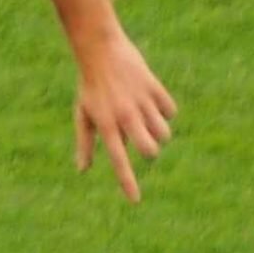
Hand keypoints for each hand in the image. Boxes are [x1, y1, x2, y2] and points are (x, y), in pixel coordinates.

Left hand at [72, 27, 175, 201]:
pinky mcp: (155, 88)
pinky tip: (154, 104)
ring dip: (159, 133)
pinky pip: (170, 111)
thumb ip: (86, 143)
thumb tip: (83, 170)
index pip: (118, 161)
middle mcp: (126, 117)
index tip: (135, 201)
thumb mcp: (83, 115)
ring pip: (164, 132)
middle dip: (151, 151)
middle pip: (151, 149)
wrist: (101, 51)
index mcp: (106, 126)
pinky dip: (165, 112)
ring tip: (147, 121)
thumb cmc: (89, 87)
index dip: (127, 182)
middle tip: (143, 142)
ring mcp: (142, 102)